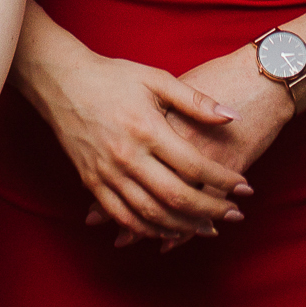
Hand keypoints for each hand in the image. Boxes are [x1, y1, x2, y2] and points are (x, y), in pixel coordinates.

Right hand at [29, 50, 251, 246]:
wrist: (60, 80)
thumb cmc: (111, 76)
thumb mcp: (155, 79)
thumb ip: (195, 100)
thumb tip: (232, 117)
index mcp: (146, 129)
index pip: (194, 166)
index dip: (224, 181)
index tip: (245, 188)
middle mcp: (126, 155)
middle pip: (177, 197)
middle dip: (212, 211)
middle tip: (234, 214)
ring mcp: (107, 172)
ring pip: (151, 214)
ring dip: (184, 227)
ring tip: (208, 228)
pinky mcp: (91, 181)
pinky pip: (122, 216)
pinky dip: (147, 229)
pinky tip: (168, 230)